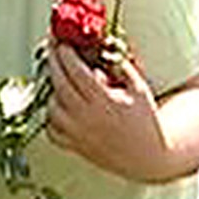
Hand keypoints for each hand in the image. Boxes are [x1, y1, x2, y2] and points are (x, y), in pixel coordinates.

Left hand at [46, 42, 170, 180]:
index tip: (62, 41)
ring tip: (61, 78)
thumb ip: (121, 66)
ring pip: (51, 106)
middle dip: (53, 61)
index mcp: (104, 101)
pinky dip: (51, 116)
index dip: (66, 54)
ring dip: (53, 90)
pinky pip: (51, 128)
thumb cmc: (145, 121)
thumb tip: (104, 45)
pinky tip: (60, 106)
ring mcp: (77, 133)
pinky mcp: (73, 146)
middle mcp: (87, 117)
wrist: (147, 157)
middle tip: (52, 48)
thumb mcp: (138, 88)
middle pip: (59, 83)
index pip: (76, 71)